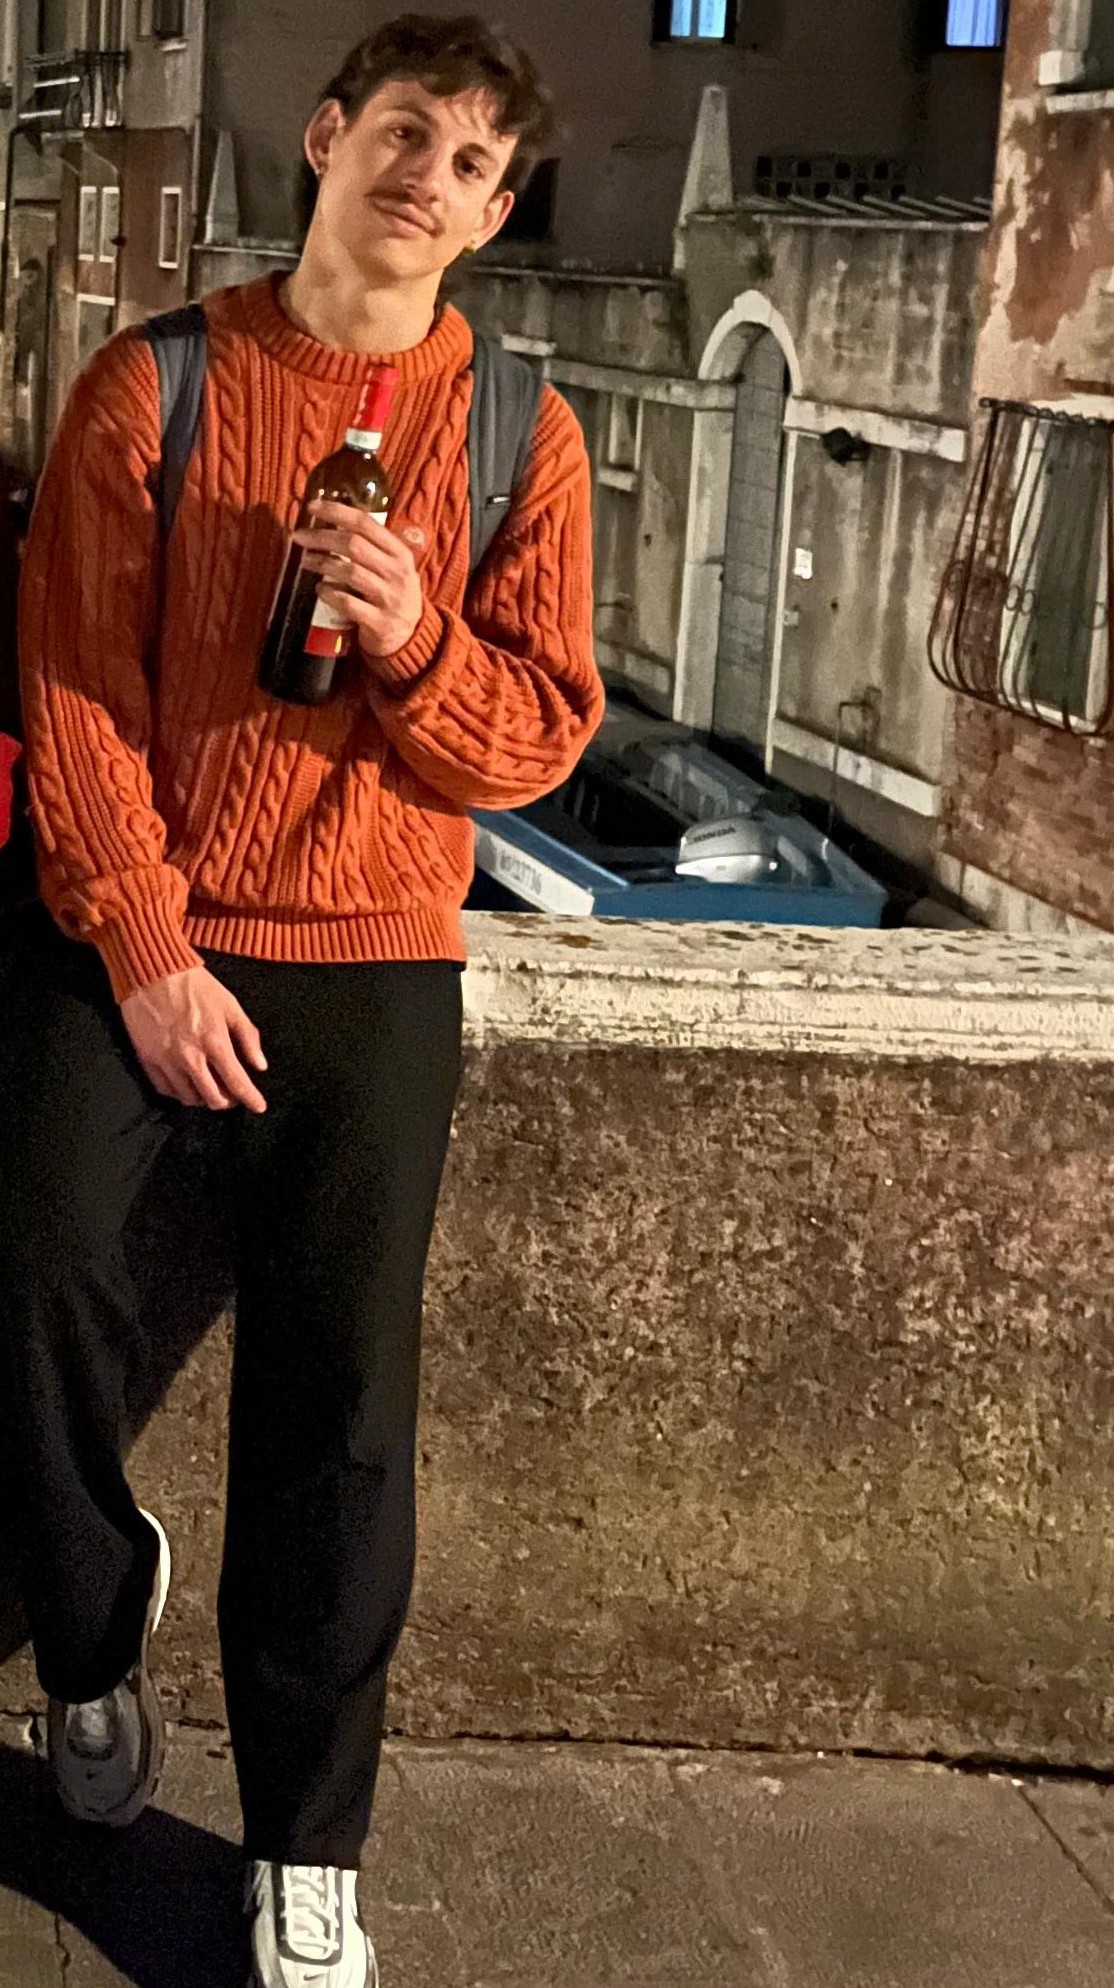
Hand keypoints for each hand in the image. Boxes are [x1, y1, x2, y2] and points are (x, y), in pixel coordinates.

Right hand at [121, 966, 268, 1112]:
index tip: (259, 1107)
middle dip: (227, 1101)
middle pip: (213, 1099)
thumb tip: (260, 1065)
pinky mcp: (147, 1060)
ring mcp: (167, 1061)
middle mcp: (191, 1058)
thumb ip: (247, 1037)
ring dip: (204, 1098)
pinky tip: (188, 1083)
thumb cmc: (195, 986)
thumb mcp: (230, 1005)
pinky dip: (180, 1092)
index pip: (237, 1083)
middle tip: (233, 1094)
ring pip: (189, 1098)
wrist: (152, 973)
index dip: (251, 1099)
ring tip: (211, 1088)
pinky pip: (165, 1089)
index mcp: (215, 1042)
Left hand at [294, 502, 423, 658]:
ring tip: (306, 561)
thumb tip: (335, 519)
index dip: (337, 512)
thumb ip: (374, 546)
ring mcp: (389, 599)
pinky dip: (330, 594)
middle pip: (354, 545)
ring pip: (350, 572)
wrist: (410, 637)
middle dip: (322, 537)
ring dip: (322, 564)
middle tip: (299, 536)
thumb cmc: (393, 595)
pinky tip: (320, 589)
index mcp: (400, 553)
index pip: (366, 523)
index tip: (312, 506)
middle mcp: (397, 573)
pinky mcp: (379, 622)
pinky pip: (348, 603)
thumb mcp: (394, 567)